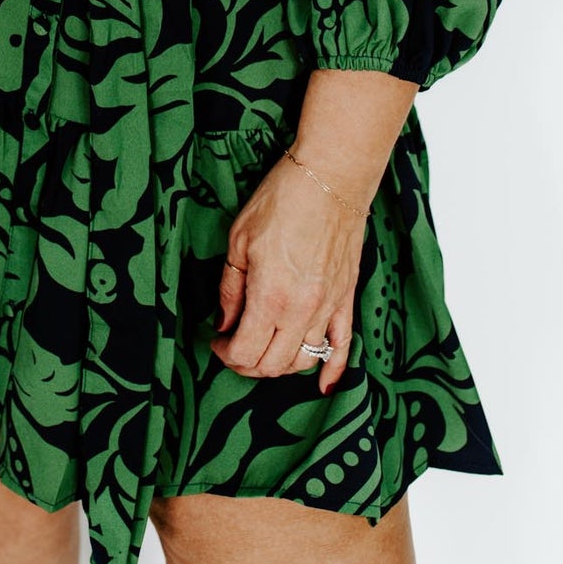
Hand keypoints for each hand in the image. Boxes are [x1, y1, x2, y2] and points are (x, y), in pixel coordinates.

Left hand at [208, 150, 368, 390]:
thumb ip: (231, 287)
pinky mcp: (345, 299)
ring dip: (279, 364)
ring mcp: (328, 308)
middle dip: (247, 363)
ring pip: (304, 361)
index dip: (225, 354)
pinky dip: (333, 370)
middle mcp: (301, 311)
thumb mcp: (239, 240)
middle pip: (272, 364)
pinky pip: (343, 346)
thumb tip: (225, 321)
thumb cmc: (282, 199)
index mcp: (270, 297)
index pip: (245, 351)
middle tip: (233, 347)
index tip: (217, 341)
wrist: (331, 177)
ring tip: (263, 348)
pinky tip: (324, 386)